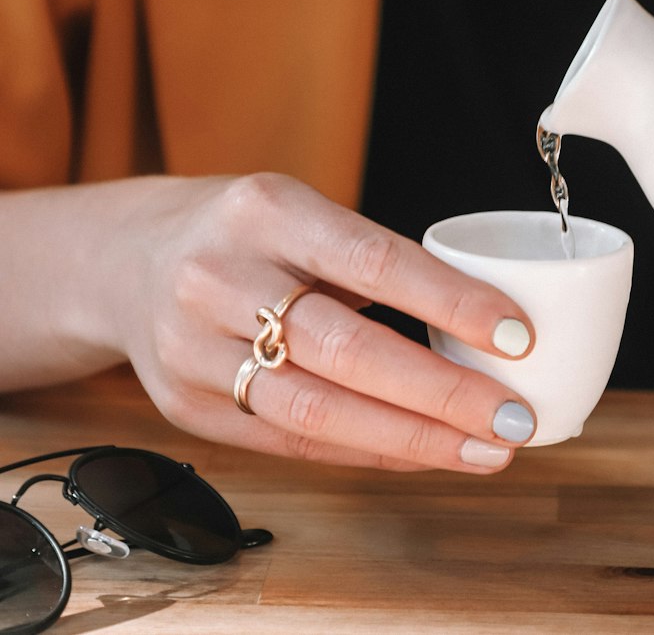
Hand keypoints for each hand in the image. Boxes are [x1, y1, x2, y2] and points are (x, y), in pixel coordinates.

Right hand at [98, 173, 536, 471]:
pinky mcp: (186, 407)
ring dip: (414, 439)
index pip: (374, 260)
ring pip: (318, 411)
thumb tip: (482, 322)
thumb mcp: (300, 209)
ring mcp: (193, 348)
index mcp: (267, 209)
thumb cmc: (244, 231)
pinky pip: (291, 442)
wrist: (129, 259)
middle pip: (346, 350)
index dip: (450, 302)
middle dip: (443, 392)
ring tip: (484, 448)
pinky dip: (367, 451)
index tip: (516, 333)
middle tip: (514, 415)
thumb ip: (371, 259)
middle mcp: (221, 276)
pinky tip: (421, 452)